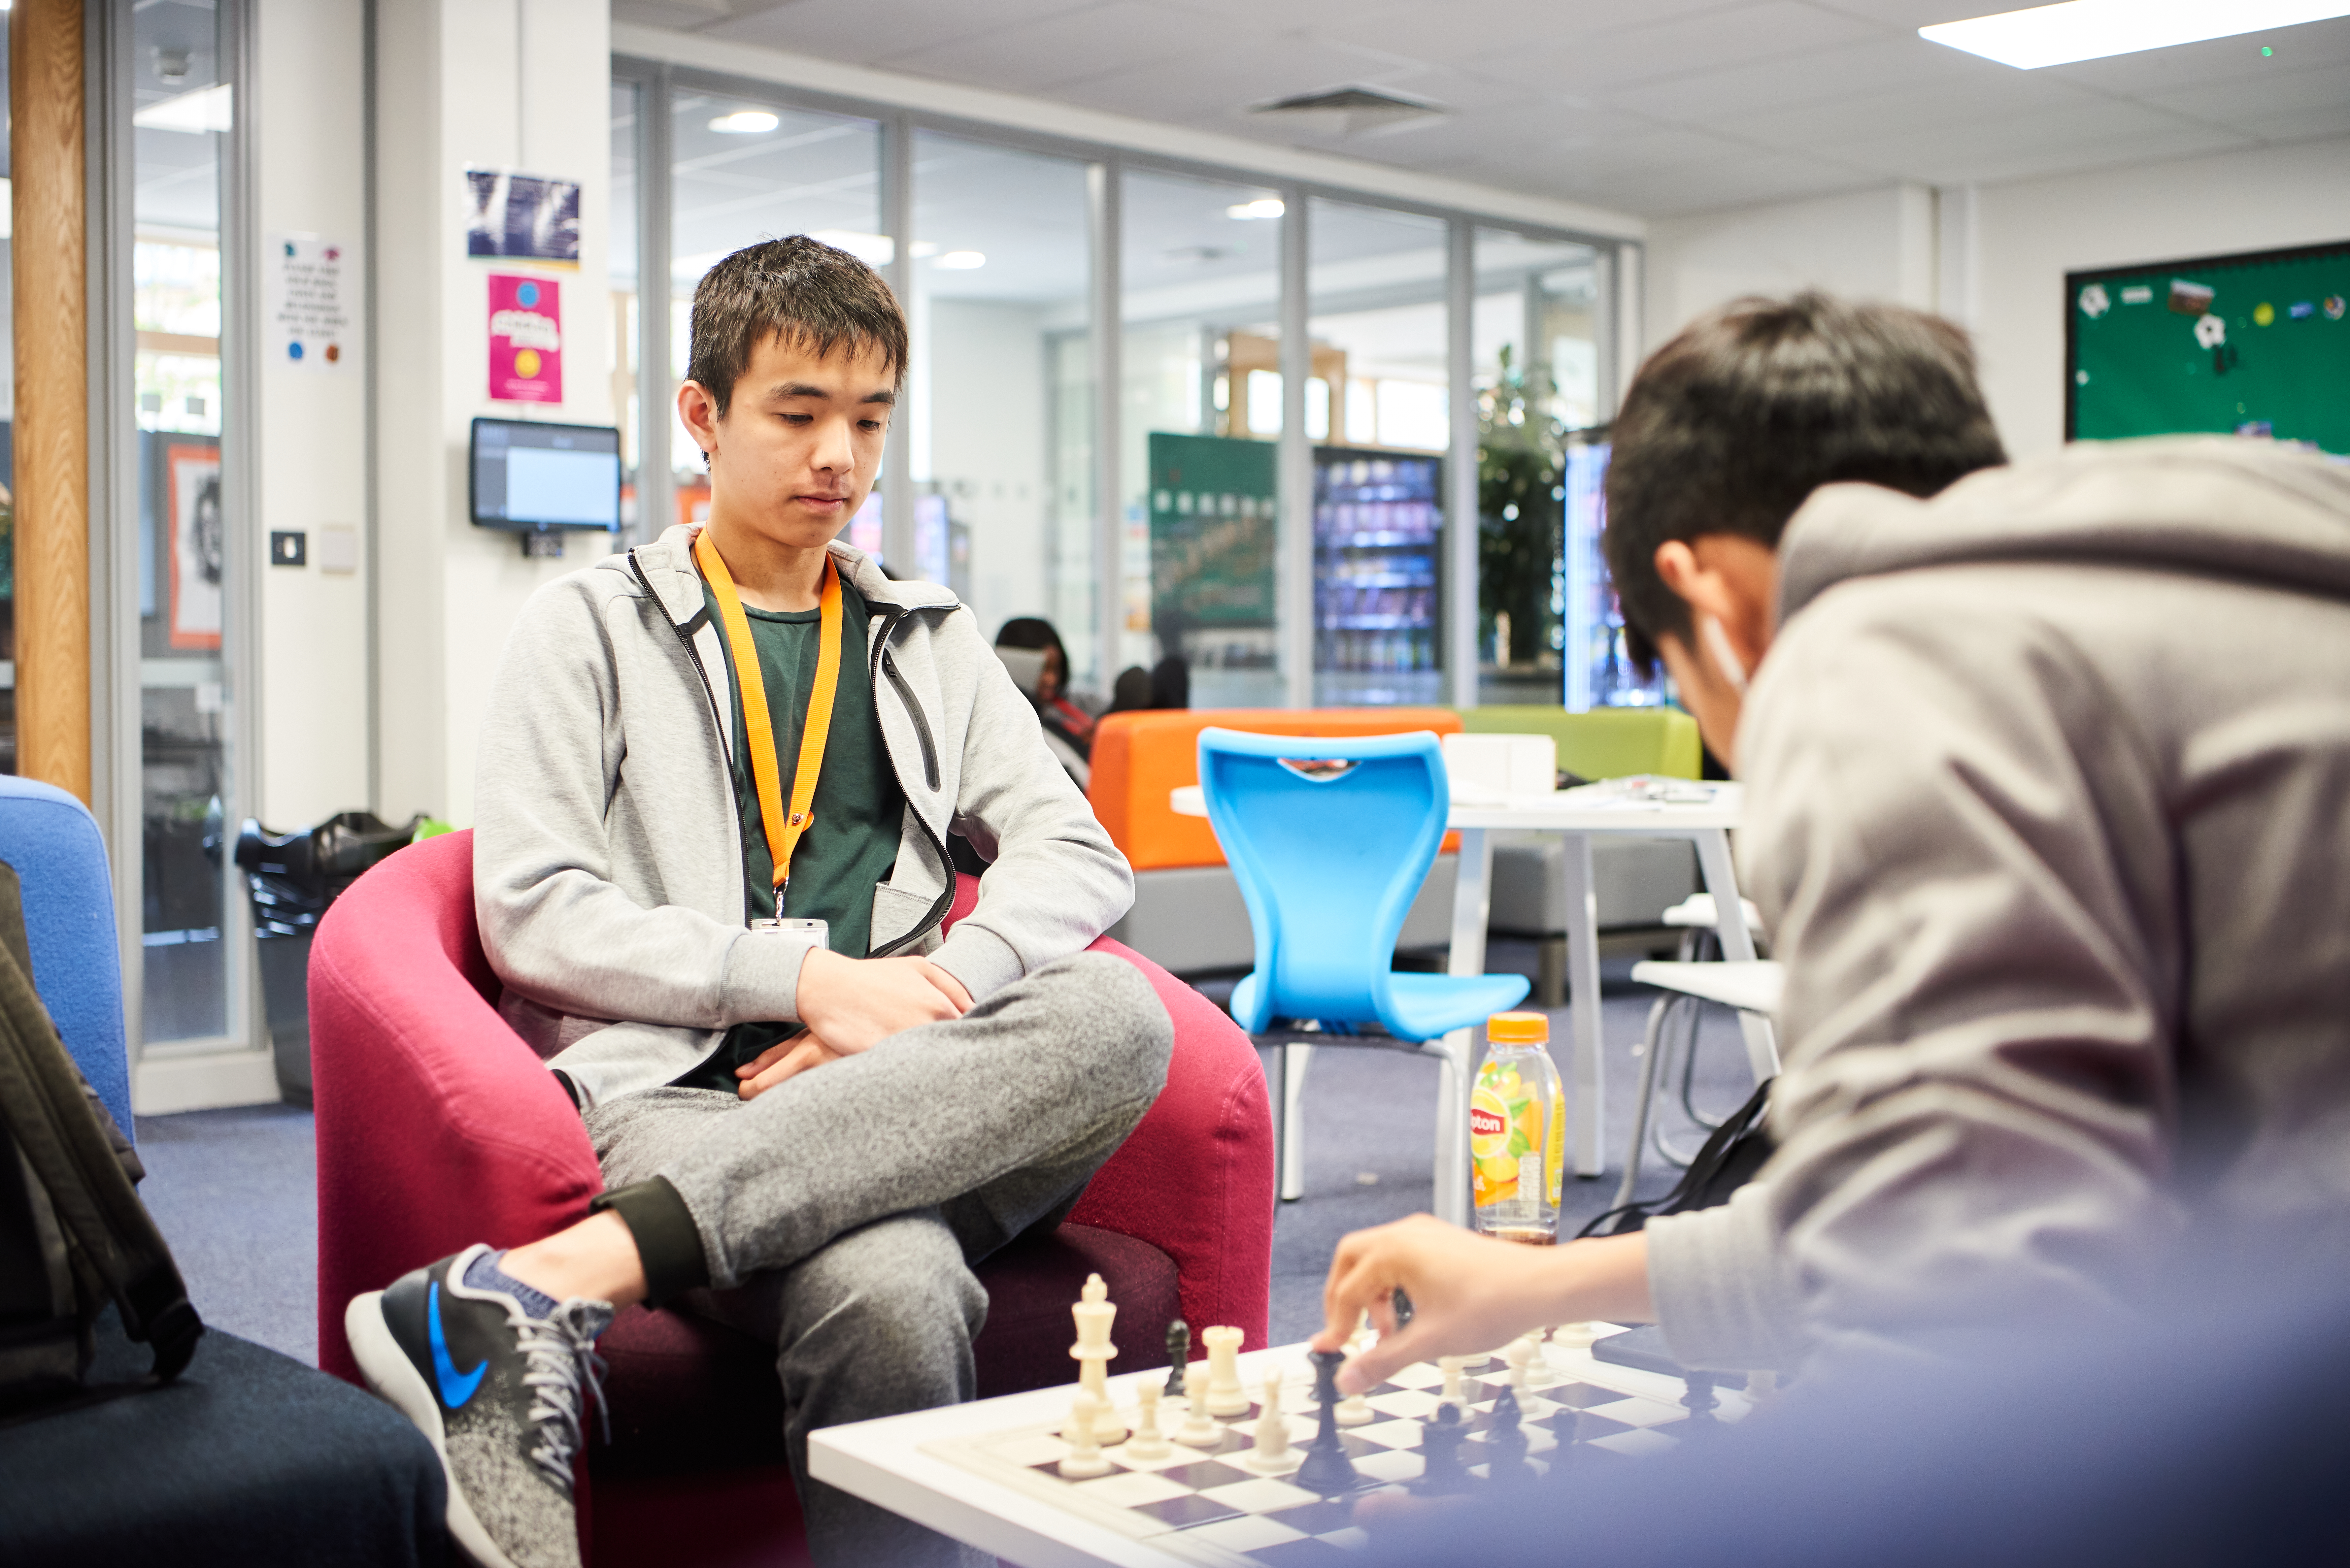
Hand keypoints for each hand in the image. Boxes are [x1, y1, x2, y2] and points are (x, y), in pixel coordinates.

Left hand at [736, 1031, 847, 1098]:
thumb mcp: (802, 1037)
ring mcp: (831, 1089)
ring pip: (790, 1106)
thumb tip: (741, 1072)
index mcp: (808, 1055)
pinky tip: (798, 1096)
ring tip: (780, 1088)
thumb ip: (772, 1056)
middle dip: (760, 1098)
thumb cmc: (835, 1032)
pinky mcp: (837, 1100)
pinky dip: (796, 1104)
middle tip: (756, 1088)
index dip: (746, 1090)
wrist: (873, 1038)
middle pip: (776, 1100)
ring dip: (778, 1101)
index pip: (765, 1085)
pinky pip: (808, 1107)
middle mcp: (819, 1075)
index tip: (742, 1087)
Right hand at [793, 949, 971, 1056]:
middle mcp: (925, 1026)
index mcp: (939, 1006)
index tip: (954, 1041)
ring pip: (926, 1064)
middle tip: (937, 1056)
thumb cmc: (872, 977)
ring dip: (924, 1064)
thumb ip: (952, 986)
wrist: (827, 987)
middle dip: (944, 1053)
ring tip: (914, 1061)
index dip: (961, 1038)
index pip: (967, 1031)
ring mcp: (901, 1043)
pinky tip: (892, 1065)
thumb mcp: (918, 967)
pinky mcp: (879, 1057)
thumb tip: (975, 1007)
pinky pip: (898, 1071)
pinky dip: (898, 1071)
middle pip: (949, 1052)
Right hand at [1310, 1216, 1653, 1394]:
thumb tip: (1349, 1380)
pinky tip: (1409, 1316)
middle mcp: (1406, 1233)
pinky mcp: (1441, 1242)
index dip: (1336, 1326)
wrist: (1542, 1286)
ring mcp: (1425, 1234)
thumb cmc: (1494, 1303)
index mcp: (1395, 1250)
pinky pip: (1401, 1259)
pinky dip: (1393, 1286)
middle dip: (1343, 1299)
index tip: (1330, 1352)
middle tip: (1345, 1333)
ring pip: (1376, 1259)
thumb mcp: (1430, 1341)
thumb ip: (1383, 1361)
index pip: (1347, 1291)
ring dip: (1371, 1295)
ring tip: (1388, 1334)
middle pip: (1351, 1261)